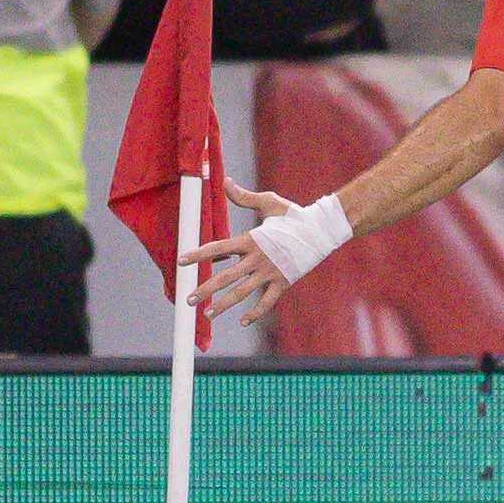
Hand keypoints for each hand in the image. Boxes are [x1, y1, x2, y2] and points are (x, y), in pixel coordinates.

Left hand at [182, 180, 303, 324]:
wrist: (321, 230)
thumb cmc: (293, 215)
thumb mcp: (268, 202)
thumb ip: (244, 197)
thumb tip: (225, 181)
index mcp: (251, 239)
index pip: (218, 248)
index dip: (198, 254)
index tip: (181, 261)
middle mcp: (258, 258)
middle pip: (226, 277)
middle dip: (205, 289)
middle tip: (188, 299)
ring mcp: (271, 272)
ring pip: (243, 292)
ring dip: (224, 304)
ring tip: (207, 313)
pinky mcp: (284, 282)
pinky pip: (267, 301)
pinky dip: (256, 313)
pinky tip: (243, 321)